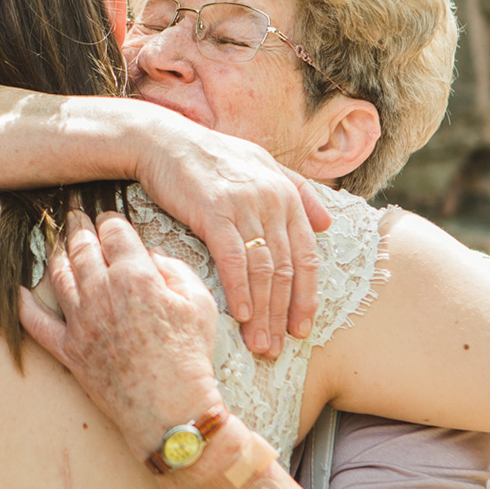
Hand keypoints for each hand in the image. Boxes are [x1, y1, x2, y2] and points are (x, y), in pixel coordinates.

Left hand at [19, 210, 223, 461]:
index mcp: (136, 276)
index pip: (115, 233)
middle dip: (78, 226)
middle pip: (82, 248)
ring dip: (58, 253)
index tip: (109, 218)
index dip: (111, 221)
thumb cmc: (190, 358)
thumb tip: (151, 256)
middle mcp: (102, 293)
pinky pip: (36, 324)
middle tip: (75, 215)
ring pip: (60, 276)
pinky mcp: (69, 350)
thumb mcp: (199, 303)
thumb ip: (174, 269)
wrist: (172, 410)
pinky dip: (24, 305)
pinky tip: (18, 291)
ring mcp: (81, 322)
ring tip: (59, 242)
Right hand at [130, 118, 331, 358]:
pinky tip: (241, 316)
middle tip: (278, 348)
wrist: (163, 140)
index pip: (307, 256)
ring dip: (263, 313)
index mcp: (287, 194)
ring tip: (259, 344)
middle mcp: (273, 200)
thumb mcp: (261, 165)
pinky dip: (240, 291)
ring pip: (264, 271)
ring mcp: (245, 206)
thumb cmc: (210, 157)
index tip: (301, 328)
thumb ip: (297, 191)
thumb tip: (326, 223)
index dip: (306, 297)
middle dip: (284, 314)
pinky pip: (234, 260)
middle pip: (287, 270)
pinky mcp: (215, 211)